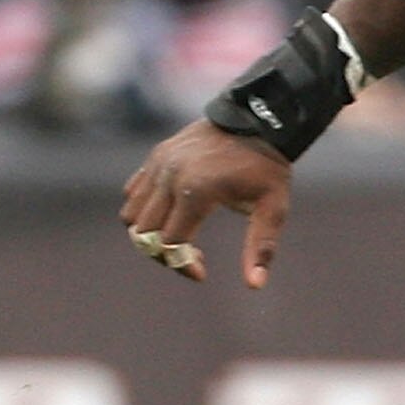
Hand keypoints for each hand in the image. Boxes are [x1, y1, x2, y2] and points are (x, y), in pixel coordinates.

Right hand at [119, 121, 293, 286]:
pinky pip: (133, 194)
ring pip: (131, 216)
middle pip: (144, 235)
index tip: (202, 273)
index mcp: (197, 191)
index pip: (170, 244)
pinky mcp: (155, 157)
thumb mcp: (273, 208)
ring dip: (148, 235)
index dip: (182, 266)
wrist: (256, 118)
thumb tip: (254, 285)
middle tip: (191, 256)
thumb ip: (261, 247)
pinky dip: (143, 211)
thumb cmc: (267, 168)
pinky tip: (172, 213)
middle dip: (164, 255)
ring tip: (178, 236)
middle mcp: (170, 177)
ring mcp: (159, 165)